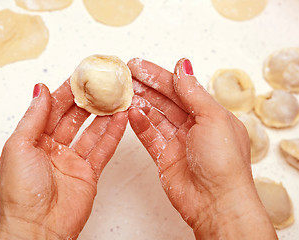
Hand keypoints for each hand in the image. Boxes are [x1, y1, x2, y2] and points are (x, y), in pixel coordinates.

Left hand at [0, 82, 127, 239]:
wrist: (38, 229)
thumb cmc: (20, 193)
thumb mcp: (19, 147)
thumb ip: (33, 117)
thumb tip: (40, 90)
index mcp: (33, 140)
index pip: (52, 109)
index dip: (66, 91)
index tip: (80, 76)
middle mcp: (53, 148)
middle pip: (74, 117)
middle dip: (88, 100)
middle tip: (102, 84)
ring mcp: (72, 160)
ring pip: (91, 131)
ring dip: (104, 115)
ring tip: (116, 97)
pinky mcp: (89, 173)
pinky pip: (103, 149)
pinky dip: (113, 134)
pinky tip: (122, 119)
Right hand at [128, 58, 276, 238]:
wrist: (216, 202)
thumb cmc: (224, 163)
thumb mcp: (212, 118)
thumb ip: (193, 92)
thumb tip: (183, 66)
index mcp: (209, 114)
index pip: (180, 88)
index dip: (159, 76)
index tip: (139, 66)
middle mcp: (193, 126)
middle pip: (165, 101)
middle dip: (146, 87)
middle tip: (126, 76)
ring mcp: (178, 142)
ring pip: (155, 117)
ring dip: (140, 103)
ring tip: (124, 93)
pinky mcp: (164, 157)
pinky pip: (149, 136)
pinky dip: (140, 124)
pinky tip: (131, 113)